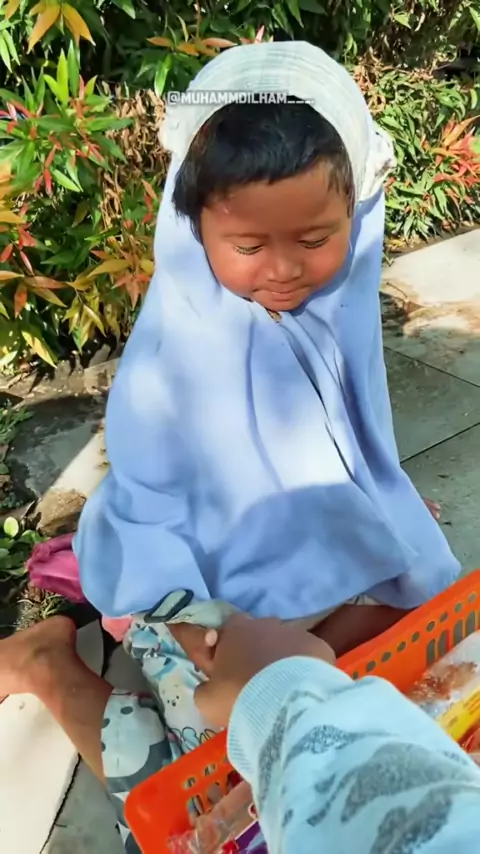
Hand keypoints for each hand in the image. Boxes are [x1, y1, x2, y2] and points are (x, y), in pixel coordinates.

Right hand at [175, 614, 334, 727]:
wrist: (284, 702)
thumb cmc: (239, 695)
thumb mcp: (207, 698)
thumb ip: (206, 687)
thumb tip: (210, 688)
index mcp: (235, 630)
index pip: (229, 629)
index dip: (229, 648)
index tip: (230, 671)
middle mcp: (265, 623)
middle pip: (260, 634)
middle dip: (258, 652)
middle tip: (258, 682)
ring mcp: (295, 632)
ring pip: (287, 644)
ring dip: (283, 660)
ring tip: (284, 689)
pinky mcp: (319, 646)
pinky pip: (310, 656)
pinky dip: (307, 669)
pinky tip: (305, 689)